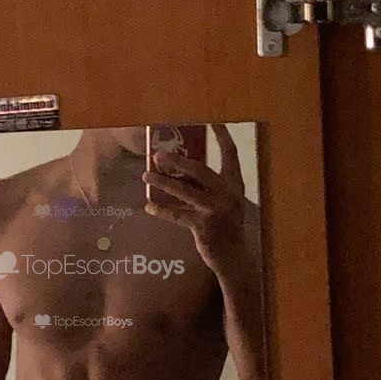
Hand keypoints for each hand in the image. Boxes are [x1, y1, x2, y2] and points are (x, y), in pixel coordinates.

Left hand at [142, 124, 248, 278]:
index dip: (222, 137)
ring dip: (163, 182)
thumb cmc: (223, 227)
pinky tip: (148, 207)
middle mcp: (228, 194)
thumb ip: (205, 188)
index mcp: (234, 185)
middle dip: (177, 160)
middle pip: (200, 170)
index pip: (231, 155)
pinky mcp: (204, 226)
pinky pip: (178, 214)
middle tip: (157, 155)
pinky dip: (161, 210)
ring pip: (185, 190)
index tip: (214, 121)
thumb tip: (175, 172)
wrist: (233, 258)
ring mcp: (216, 210)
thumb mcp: (220, 203)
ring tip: (146, 176)